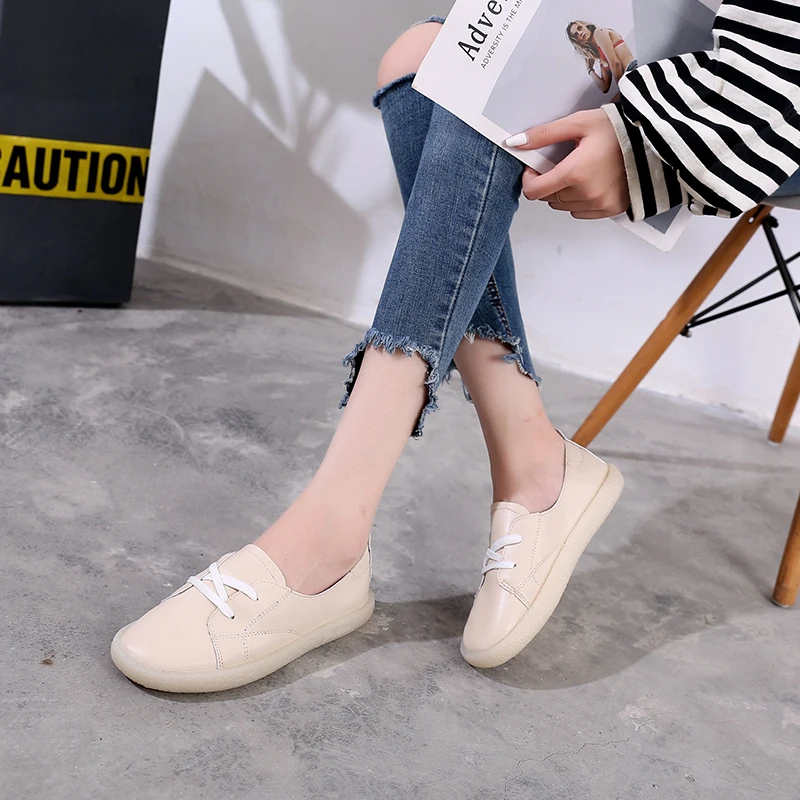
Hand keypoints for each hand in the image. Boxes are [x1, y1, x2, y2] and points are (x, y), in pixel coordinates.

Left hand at [506, 109, 629, 219]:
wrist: (656, 139)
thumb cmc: (619, 128)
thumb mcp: (579, 123)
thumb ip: (545, 134)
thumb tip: (516, 142)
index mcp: (575, 173)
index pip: (534, 191)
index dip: (529, 180)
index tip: (535, 169)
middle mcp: (586, 193)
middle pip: (548, 198)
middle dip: (549, 182)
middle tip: (563, 163)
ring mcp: (600, 204)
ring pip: (564, 206)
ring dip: (564, 192)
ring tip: (581, 170)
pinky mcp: (611, 210)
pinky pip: (581, 212)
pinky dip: (579, 200)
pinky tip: (592, 181)